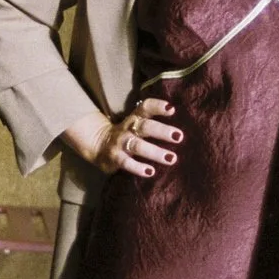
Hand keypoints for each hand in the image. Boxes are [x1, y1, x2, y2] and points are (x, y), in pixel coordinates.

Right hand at [61, 98, 182, 179]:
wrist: (98, 144)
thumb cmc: (127, 134)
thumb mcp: (137, 124)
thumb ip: (153, 123)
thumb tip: (180, 130)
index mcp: (135, 118)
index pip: (145, 107)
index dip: (157, 106)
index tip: (171, 109)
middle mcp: (128, 128)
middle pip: (145, 127)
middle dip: (162, 131)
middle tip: (179, 136)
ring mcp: (120, 143)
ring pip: (138, 146)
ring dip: (155, 152)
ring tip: (172, 158)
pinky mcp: (114, 158)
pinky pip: (126, 163)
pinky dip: (138, 167)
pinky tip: (150, 172)